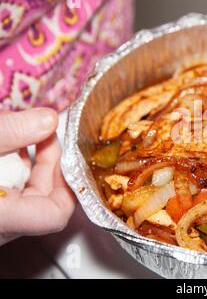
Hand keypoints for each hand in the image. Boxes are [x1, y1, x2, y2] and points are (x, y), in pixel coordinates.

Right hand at [0, 108, 75, 245]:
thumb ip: (10, 133)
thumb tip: (47, 119)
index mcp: (2, 217)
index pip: (57, 214)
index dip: (69, 183)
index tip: (67, 152)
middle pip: (40, 195)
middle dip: (43, 156)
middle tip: (39, 129)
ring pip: (19, 187)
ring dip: (20, 154)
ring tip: (12, 125)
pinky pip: (3, 185)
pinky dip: (4, 160)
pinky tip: (1, 137)